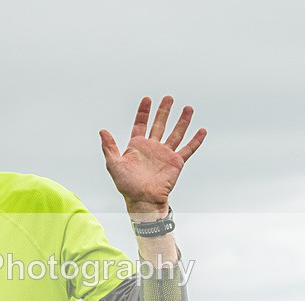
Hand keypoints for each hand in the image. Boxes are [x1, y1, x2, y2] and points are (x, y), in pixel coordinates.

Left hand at [99, 96, 206, 218]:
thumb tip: (102, 131)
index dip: (143, 112)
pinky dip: (196, 140)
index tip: (147, 99)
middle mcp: (152, 148)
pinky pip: (188, 149)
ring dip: (182, 121)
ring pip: (176, 133)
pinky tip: (202, 130)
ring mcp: (165, 154)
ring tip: (188, 108)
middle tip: (169, 98)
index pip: (140, 124)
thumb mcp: (114, 164)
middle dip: (164, 111)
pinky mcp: (176, 162)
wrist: (142, 199)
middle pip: (159, 124)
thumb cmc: (126, 185)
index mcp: (137, 146)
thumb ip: (109, 147)